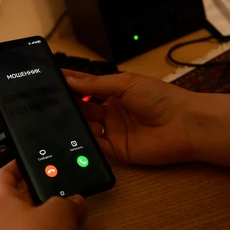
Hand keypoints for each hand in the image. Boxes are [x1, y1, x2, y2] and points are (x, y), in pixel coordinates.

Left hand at [0, 161, 86, 229]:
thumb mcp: (61, 210)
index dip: (16, 163)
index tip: (29, 157)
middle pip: (19, 197)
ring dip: (50, 214)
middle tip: (60, 181)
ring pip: (31, 220)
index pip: (3, 173)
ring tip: (73, 206)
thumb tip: (75, 202)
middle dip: (41, 190)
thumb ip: (69, 200)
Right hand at [64, 70, 229, 168]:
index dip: (70, 84)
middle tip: (46, 102)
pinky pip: (95, 146)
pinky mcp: (117, 150)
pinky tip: (70, 136)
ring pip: (86, 126)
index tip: (49, 80)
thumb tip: (70, 79)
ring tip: (53, 117)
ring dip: (73, 122)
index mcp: (116, 91)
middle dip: (67, 104)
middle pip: (83, 107)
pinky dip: (83, 142)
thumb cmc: (159, 98)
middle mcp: (112, 111)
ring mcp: (114, 131)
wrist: (183, 124)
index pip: (87, 86)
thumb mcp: (125, 83)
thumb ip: (96, 84)